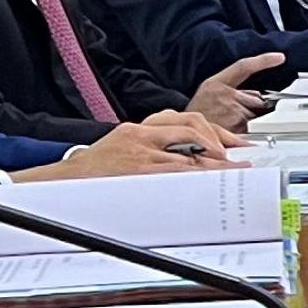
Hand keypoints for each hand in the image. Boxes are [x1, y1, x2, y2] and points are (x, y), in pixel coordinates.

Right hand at [31, 114, 241, 178]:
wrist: (65, 182)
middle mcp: (143, 136)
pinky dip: (195, 178)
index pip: (187, 122)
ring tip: (235, 174)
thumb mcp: (124, 148)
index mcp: (141, 128)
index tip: (233, 145)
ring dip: (215, 165)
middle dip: (221, 146)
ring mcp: (141, 154)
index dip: (215, 133)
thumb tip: (193, 161)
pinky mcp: (138, 172)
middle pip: (193, 133)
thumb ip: (156, 149)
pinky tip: (209, 184)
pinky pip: (174, 174)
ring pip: (188, 155)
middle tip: (242, 161)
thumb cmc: (96, 170)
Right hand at [186, 52, 286, 130]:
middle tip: (238, 116)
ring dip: (254, 120)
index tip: (279, 57)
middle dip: (256, 107)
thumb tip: (258, 95)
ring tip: (234, 127)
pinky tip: (239, 134)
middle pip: (258, 99)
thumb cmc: (197, 115)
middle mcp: (227, 97)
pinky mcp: (239, 129)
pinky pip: (256, 128)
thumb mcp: (209, 93)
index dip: (263, 60)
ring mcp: (234, 113)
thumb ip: (234, 90)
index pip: (244, 67)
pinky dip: (253, 131)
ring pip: (259, 114)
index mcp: (217, 84)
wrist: (183, 135)